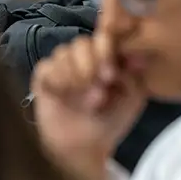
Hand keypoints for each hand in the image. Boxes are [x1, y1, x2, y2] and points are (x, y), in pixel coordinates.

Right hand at [31, 31, 146, 179]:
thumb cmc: (113, 120)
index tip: (112, 66)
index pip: (105, 33)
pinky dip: (60, 81)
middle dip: (95, 61)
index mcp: (108, 56)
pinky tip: (66, 95)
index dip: (108, 41)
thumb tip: (136, 54)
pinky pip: (47, 66)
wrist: (88, 146)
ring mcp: (63, 65)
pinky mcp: (44, 77)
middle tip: (105, 81)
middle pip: (83, 41)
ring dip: (79, 76)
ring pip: (64, 52)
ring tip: (91, 100)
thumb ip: (135, 73)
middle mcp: (85, 57)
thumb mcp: (134, 97)